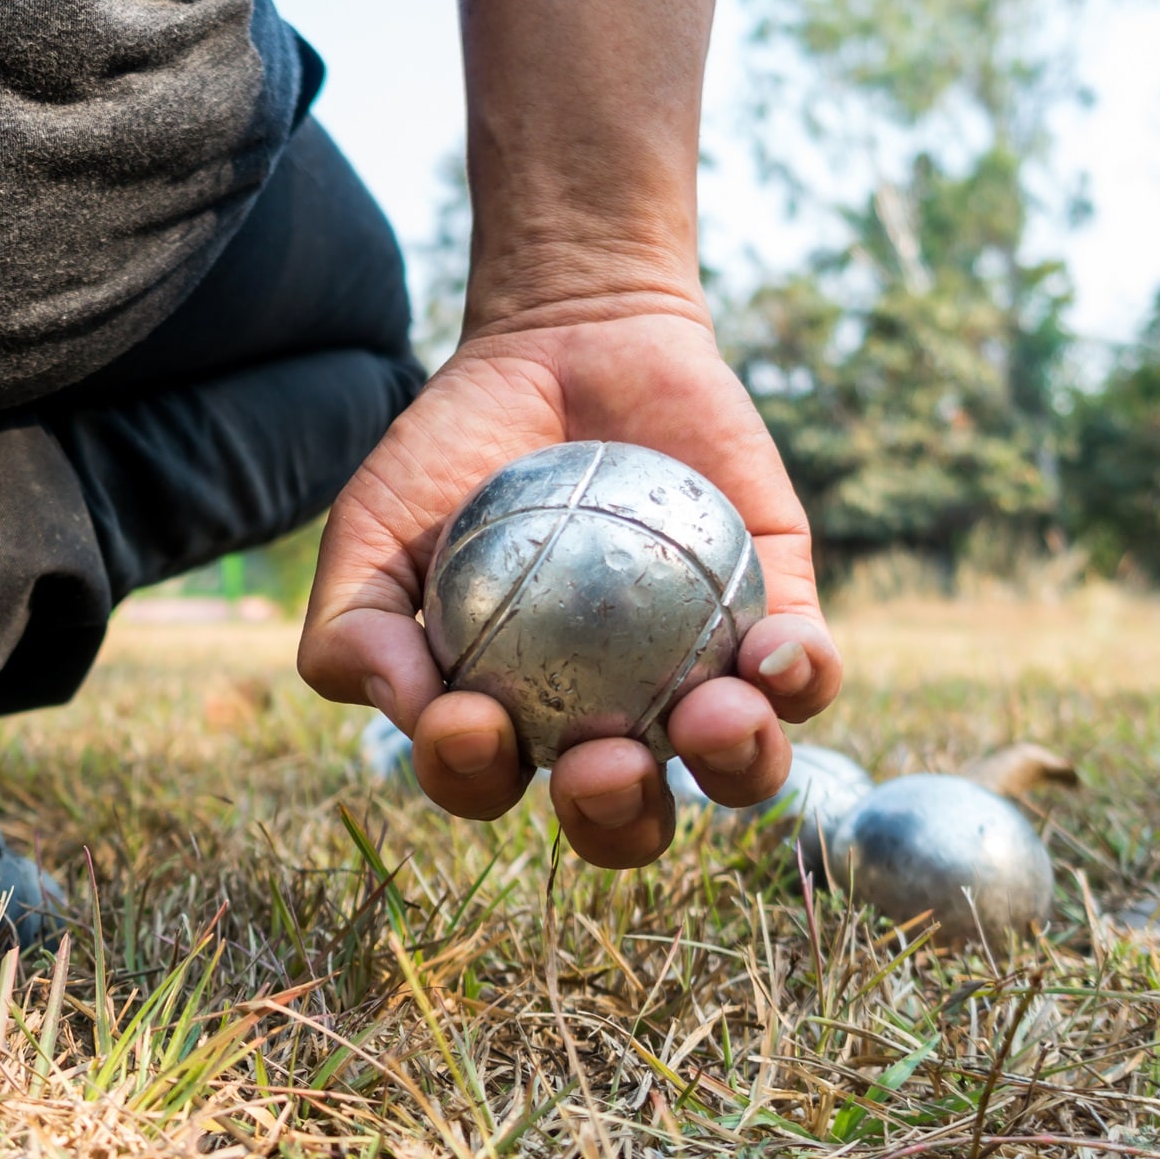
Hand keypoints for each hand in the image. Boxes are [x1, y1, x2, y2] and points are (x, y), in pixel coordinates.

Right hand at [297, 311, 842, 867]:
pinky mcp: (777, 615)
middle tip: (602, 761)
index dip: (476, 779)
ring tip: (710, 716)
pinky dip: (798, 676)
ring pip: (736, 767)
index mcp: (507, 717)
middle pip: (625, 816)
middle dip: (618, 817)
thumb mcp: (369, 528)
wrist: (562, 341)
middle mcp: (608, 717)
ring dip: (733, 765)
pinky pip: (805, 675)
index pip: (490, 783)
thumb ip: (355, 628)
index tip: (468, 717)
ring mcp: (697, 674)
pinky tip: (773, 649)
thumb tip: (417, 714)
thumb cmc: (452, 450)